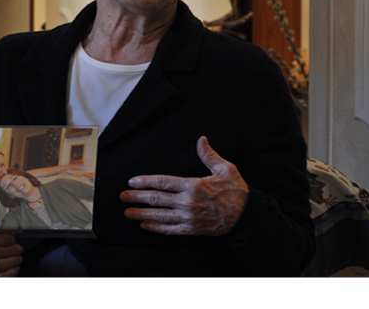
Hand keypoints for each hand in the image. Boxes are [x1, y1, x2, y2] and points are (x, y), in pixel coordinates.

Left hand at [120, 136, 248, 235]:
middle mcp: (187, 202)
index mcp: (193, 185)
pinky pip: (170, 230)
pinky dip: (156, 228)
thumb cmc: (235, 190)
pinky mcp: (191, 229)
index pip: (163, 182)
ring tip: (128, 213)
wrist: (246, 216)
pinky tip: (145, 226)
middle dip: (137, 198)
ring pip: (160, 216)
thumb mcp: (225, 168)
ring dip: (141, 215)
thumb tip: (201, 139)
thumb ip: (209, 155)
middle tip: (122, 197)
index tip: (132, 181)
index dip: (145, 181)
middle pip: (157, 199)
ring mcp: (188, 217)